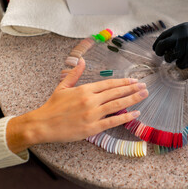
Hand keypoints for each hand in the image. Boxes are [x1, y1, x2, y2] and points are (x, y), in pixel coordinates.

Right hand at [6, 58, 147, 152]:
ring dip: (132, 99)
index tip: (134, 80)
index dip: (123, 82)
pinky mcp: (93, 128)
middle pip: (116, 92)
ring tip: (144, 95)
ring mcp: (93, 114)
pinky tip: (136, 113)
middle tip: (144, 86)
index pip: (109, 84)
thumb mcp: (63, 86)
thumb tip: (81, 60)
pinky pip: (113, 121)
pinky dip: (126, 117)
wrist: (42, 124)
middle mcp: (91, 100)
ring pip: (117, 105)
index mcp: (85, 89)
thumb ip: (75, 73)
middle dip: (132, 88)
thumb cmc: (52, 106)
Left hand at [153, 22, 187, 68]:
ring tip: (181, 58)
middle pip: (162, 47)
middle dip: (160, 53)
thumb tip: (166, 45)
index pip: (162, 37)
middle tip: (164, 56)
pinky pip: (180, 65)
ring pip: (170, 57)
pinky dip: (183, 65)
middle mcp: (181, 36)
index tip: (157, 50)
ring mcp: (187, 47)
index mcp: (180, 28)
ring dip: (173, 60)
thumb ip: (179, 35)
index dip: (158, 45)